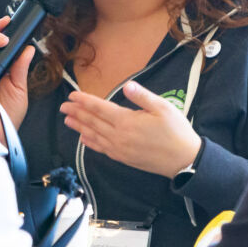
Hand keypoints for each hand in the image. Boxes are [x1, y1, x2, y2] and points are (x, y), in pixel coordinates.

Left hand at [60, 82, 201, 177]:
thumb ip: (142, 96)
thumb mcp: (163, 108)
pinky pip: (101, 149)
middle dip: (76, 113)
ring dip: (79, 127)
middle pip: (92, 122)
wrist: (184, 161)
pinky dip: (90, 143)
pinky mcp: (123, 158)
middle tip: (63, 107)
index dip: (84, 101)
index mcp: (127, 121)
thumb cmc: (176, 131)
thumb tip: (127, 85)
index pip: (100, 108)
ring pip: (94, 136)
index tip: (72, 95)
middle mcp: (119, 136)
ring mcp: (120, 149)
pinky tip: (83, 139)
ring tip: (67, 121)